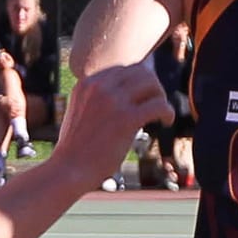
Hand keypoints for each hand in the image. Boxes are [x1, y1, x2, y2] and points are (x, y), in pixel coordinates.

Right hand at [50, 60, 171, 187]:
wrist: (69, 168)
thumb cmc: (75, 148)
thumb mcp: (80, 112)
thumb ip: (96, 100)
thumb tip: (120, 99)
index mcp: (88, 82)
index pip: (124, 69)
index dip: (140, 83)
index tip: (145, 98)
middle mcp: (100, 86)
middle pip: (141, 71)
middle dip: (154, 88)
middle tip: (156, 106)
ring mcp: (113, 101)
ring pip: (152, 84)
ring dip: (161, 98)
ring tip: (162, 115)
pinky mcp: (125, 119)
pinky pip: (158, 105)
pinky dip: (168, 112)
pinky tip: (166, 122)